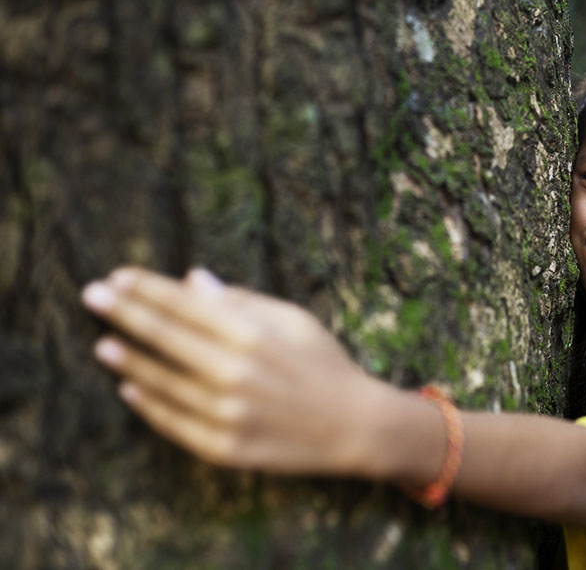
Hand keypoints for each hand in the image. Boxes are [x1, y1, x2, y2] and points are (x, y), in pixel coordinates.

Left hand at [81, 267, 386, 474]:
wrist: (355, 426)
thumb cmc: (324, 364)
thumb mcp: (293, 320)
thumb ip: (240, 301)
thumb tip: (193, 280)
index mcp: (251, 334)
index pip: (184, 305)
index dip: (148, 288)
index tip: (118, 276)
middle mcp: (233, 373)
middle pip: (164, 337)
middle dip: (124, 312)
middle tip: (91, 295)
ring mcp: (226, 414)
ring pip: (162, 382)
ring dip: (129, 360)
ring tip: (103, 344)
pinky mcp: (224, 448)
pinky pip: (175, 424)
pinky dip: (149, 406)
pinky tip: (129, 390)